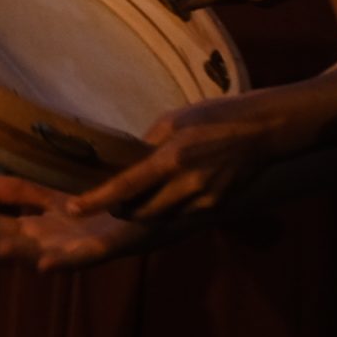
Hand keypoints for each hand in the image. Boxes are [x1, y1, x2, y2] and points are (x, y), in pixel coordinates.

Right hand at [0, 175, 148, 270]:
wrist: (152, 204)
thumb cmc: (103, 204)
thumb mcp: (56, 195)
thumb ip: (22, 193)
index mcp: (44, 228)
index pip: (4, 226)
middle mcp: (58, 241)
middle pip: (18, 243)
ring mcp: (82, 248)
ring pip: (44, 254)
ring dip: (21, 256)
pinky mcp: (109, 249)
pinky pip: (84, 260)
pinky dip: (63, 263)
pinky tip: (45, 264)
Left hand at [64, 92, 291, 222]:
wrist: (261, 131)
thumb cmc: (215, 117)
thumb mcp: (174, 119)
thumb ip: (149, 145)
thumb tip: (127, 161)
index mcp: (171, 157)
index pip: (125, 186)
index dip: (96, 201)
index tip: (74, 208)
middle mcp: (185, 184)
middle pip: (138, 213)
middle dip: (120, 210)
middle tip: (109, 201)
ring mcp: (202, 200)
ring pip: (158, 220)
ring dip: (142, 213)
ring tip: (135, 199)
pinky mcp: (215, 208)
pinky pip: (180, 218)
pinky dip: (167, 211)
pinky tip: (168, 197)